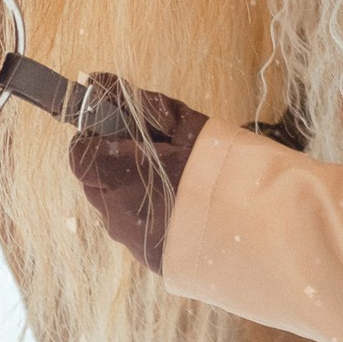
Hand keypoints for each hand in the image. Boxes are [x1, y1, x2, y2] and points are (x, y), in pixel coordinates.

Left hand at [64, 71, 208, 272]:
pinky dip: (150, 217)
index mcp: (122, 174)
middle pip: (95, 183)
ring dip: (132, 192)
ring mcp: (134, 241)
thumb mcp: (186, 125)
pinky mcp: (151, 260)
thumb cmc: (226, 166)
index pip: (78, 154)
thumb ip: (137, 105)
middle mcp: (118, 212)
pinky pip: (138, 232)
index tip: (120, 131)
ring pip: (116, 209)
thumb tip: (97, 81)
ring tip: (176, 185)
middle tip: (155, 156)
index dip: (95, 139)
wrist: (264, 228)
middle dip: (113, 166)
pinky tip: (184, 210)